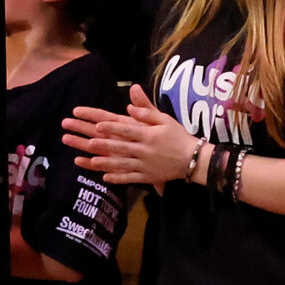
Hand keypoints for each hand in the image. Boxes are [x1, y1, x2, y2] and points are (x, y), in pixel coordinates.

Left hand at [62, 84, 197, 186]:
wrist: (194, 159)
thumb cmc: (178, 136)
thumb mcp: (165, 120)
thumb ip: (147, 112)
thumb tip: (129, 105)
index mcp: (149, 135)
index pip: (127, 130)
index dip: (112, 127)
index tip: (98, 124)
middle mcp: (146, 150)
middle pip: (122, 147)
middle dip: (105, 145)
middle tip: (90, 142)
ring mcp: (146, 165)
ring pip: (123, 165)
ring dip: (107, 163)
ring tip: (92, 161)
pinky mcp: (148, 177)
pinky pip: (131, 178)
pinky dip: (118, 179)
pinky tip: (104, 178)